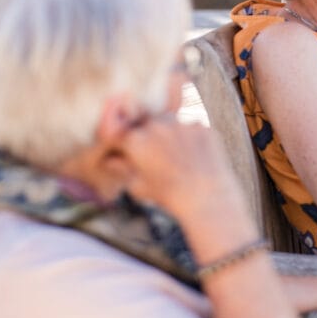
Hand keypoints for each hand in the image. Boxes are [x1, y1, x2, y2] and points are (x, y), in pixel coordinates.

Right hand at [113, 115, 242, 218]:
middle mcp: (156, 126)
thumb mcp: (138, 186)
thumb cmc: (168, 196)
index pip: (121, 133)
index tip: (128, 151)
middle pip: (145, 122)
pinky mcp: (201, 127)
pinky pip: (190, 127)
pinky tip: (193, 154)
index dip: (123, 142)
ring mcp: (181, 124)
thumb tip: (111, 160)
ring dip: (166, 130)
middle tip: (152, 150)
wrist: (206, 197)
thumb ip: (122, 168)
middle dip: (145, 133)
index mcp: (135, 140)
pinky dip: (189, 136)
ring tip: (174, 152)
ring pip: (168, 120)